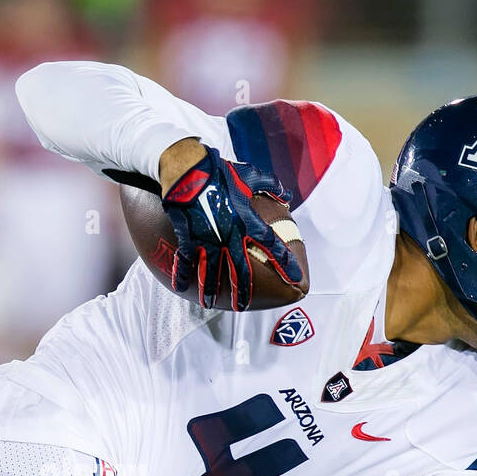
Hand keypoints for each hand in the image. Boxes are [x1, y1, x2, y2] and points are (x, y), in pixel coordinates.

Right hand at [159, 140, 302, 310]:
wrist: (188, 169)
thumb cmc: (220, 171)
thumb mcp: (249, 175)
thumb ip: (270, 185)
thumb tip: (286, 193)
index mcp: (247, 220)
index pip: (271, 246)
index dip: (285, 262)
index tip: (295, 277)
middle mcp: (229, 234)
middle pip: (239, 269)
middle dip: (241, 290)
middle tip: (243, 307)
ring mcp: (207, 238)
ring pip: (211, 271)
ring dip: (210, 289)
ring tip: (209, 304)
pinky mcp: (188, 236)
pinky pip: (186, 260)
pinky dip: (183, 274)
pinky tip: (181, 287)